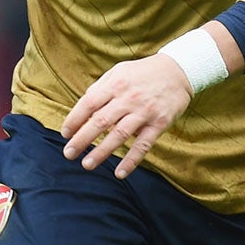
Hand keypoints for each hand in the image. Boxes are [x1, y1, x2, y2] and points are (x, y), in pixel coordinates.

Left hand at [61, 54, 194, 177]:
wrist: (179, 71)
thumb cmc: (144, 73)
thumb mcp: (119, 71)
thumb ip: (101, 87)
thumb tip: (83, 105)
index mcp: (115, 84)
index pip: (89, 104)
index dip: (75, 120)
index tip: (65, 134)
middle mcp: (128, 98)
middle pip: (100, 121)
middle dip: (82, 139)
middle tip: (68, 154)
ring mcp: (144, 112)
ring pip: (119, 135)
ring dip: (101, 152)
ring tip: (87, 164)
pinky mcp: (159, 124)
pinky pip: (143, 145)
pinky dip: (131, 160)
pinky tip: (120, 173)